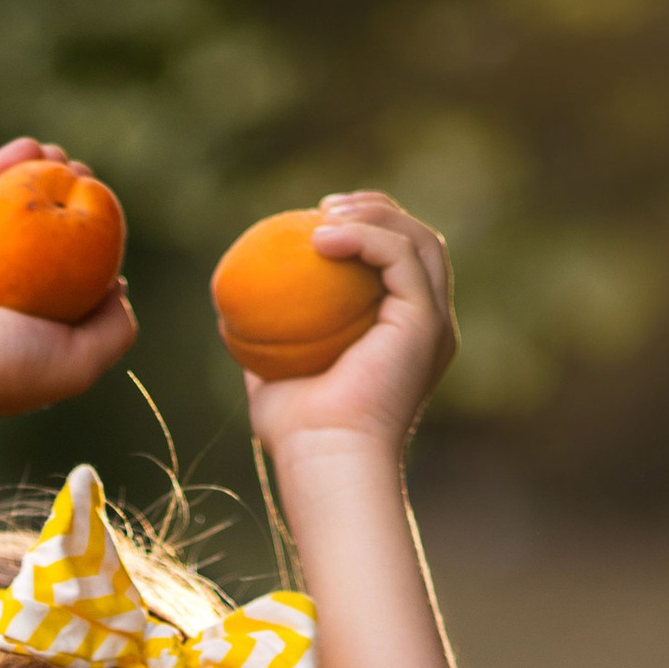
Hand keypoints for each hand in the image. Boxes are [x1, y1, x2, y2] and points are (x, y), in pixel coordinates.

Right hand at [0, 139, 137, 426]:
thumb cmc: (6, 366)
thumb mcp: (81, 362)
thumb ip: (113, 332)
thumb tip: (120, 287)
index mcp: (22, 330)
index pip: (63, 280)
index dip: (90, 243)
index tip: (107, 216)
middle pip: (36, 238)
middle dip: (65, 200)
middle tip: (85, 176)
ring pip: (2, 214)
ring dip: (34, 177)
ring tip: (61, 154)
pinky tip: (29, 145)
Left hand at [242, 193, 455, 455]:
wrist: (324, 460)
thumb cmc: (297, 435)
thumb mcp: (274, 377)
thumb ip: (270, 342)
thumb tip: (235, 312)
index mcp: (402, 337)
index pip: (398, 264)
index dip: (366, 229)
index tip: (317, 222)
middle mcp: (427, 327)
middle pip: (418, 242)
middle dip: (376, 210)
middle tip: (323, 208)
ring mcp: (433, 324)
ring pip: (418, 240)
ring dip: (373, 213)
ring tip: (323, 214)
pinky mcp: (426, 323)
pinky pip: (400, 256)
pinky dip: (364, 237)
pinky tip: (319, 239)